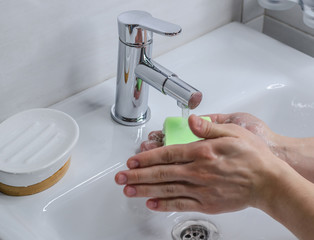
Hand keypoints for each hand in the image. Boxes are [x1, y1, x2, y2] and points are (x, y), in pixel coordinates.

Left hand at [115, 114, 282, 212]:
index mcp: (202, 152)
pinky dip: (164, 204)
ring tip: (128, 190)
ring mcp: (201, 189)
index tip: (131, 161)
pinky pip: (180, 204)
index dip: (146, 158)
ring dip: (145, 190)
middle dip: (137, 175)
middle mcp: (198, 171)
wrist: (269, 182)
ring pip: (166, 189)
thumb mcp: (233, 132)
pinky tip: (151, 203)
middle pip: (161, 173)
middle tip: (120, 178)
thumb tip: (192, 120)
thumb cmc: (253, 156)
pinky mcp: (206, 203)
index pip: (167, 154)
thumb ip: (209, 127)